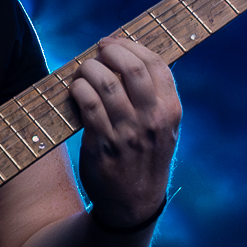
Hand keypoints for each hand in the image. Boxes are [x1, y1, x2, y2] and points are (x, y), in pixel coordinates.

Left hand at [69, 35, 180, 228]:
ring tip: (83, 71)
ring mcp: (128, 133)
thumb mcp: (164, 128)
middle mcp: (152, 120)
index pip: (155, 64)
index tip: (113, 43)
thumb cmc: (145, 158)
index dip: (130, 46)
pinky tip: (76, 89)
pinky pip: (88, 105)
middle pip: (131, 69)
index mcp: (170, 111)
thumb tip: (128, 56)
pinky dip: (79, 90)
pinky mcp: (103, 145)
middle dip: (110, 52)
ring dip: (89, 69)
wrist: (133, 204)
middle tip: (98, 52)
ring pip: (106, 83)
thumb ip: (155, 97)